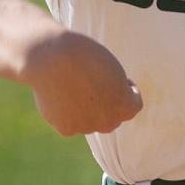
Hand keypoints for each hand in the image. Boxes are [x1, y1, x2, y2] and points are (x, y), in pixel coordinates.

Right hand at [23, 31, 142, 136]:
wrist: (51, 57)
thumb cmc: (84, 55)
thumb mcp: (111, 70)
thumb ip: (115, 90)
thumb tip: (108, 105)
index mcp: (126, 106)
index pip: (133, 105)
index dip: (127, 90)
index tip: (119, 80)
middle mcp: (109, 122)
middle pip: (111, 118)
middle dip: (106, 104)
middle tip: (93, 85)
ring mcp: (87, 128)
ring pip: (89, 121)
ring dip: (85, 110)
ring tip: (72, 87)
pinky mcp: (66, 129)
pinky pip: (70, 123)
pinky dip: (66, 112)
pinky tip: (59, 94)